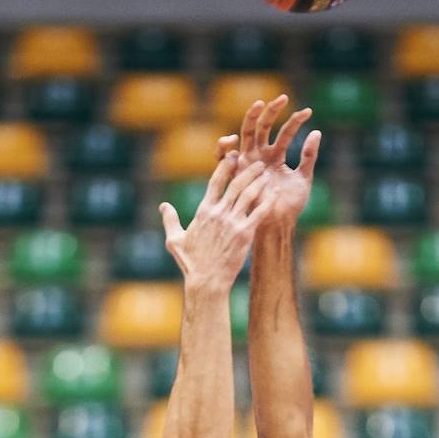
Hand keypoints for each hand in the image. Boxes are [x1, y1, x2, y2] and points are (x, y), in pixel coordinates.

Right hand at [159, 154, 272, 289]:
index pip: (216, 181)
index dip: (226, 165)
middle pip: (236, 183)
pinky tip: (275, 193)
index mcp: (203, 211)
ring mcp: (233, 223)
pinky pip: (259, 212)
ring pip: (249, 194)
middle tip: (257, 161)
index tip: (233, 155)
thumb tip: (163, 206)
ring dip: (259, 181)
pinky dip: (268, 200)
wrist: (206, 282)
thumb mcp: (175, 240)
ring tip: (267, 173)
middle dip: (248, 169)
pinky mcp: (245, 234)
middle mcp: (219, 213)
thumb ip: (170, 220)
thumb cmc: (191, 264)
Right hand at [217, 95, 320, 227]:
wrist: (276, 225)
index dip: (295, 121)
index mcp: (275, 156)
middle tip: (284, 98)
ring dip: (251, 117)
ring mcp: (248, 161)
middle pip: (263, 126)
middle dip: (272, 110)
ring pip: (247, 133)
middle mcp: (260, 155)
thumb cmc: (289, 206)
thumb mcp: (303, 178)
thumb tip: (317, 132)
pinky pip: (226, 155)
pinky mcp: (237, 171)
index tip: (308, 112)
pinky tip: (232, 137)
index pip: (285, 132)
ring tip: (259, 103)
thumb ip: (309, 156)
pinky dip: (224, 146)